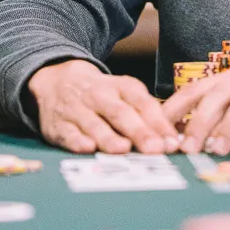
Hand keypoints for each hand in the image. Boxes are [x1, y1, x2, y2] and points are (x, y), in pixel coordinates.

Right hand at [28, 59, 179, 154]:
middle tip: (155, 149)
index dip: (158, 123)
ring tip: (123, 149)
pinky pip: (68, 133)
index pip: (142, 103)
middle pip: (121, 113)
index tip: (172, 142)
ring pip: (94, 123)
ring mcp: (77, 109)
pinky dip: (77, 141)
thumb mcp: (125, 94)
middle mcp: (99, 96)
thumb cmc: (101, 95)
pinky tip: (88, 148)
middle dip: (139, 131)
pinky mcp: (59, 125)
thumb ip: (148, 115)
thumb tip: (174, 141)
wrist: (55, 79)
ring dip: (109, 137)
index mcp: (121, 87)